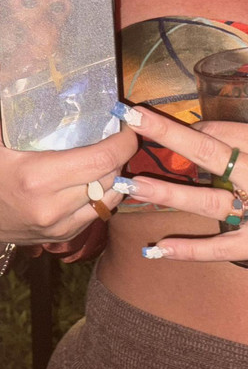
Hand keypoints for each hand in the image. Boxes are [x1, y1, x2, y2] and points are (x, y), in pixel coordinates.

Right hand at [0, 42, 138, 245]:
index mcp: (36, 176)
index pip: (100, 159)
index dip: (123, 141)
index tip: (124, 122)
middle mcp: (52, 205)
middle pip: (109, 176)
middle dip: (119, 154)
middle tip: (117, 133)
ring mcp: (60, 224)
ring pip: (109, 197)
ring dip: (113, 175)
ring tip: (107, 154)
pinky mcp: (64, 235)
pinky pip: (98, 213)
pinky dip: (101, 194)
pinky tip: (93, 178)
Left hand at [110, 104, 247, 261]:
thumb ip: (242, 140)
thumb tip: (202, 128)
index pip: (225, 133)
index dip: (185, 128)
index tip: (149, 122)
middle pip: (211, 153)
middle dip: (170, 135)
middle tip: (131, 118)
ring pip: (210, 201)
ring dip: (169, 192)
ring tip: (130, 184)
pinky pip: (223, 249)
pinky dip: (192, 250)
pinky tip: (156, 249)